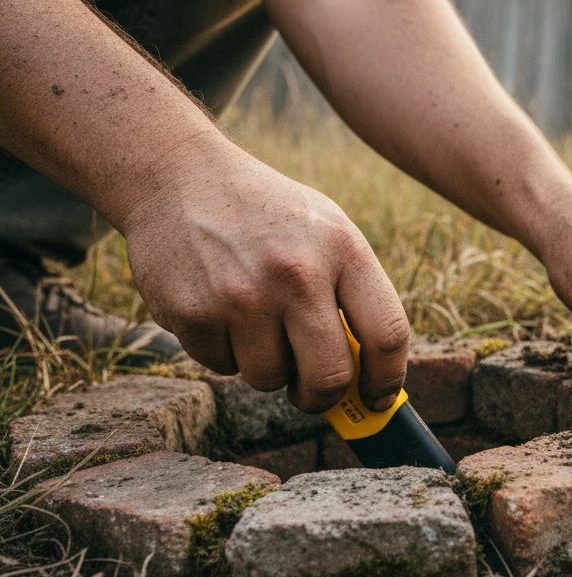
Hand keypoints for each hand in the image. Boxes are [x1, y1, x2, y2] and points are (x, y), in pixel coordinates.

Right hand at [118, 143, 408, 412]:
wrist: (179, 176)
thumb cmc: (269, 216)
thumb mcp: (327, 233)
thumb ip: (354, 296)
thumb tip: (370, 378)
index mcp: (343, 249)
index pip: (387, 334)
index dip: (387, 379)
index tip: (378, 399)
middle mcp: (296, 272)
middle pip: (329, 376)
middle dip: (322, 396)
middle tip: (312, 390)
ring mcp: (242, 295)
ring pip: (269, 378)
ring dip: (266, 367)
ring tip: (255, 321)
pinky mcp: (194, 313)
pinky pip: (222, 366)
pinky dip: (224, 351)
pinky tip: (218, 307)